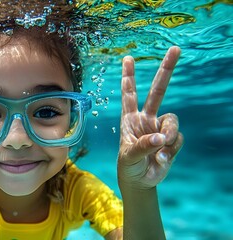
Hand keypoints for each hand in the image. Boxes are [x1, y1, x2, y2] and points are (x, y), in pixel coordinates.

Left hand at [118, 46, 183, 189]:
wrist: (140, 181)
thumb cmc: (129, 166)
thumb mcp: (129, 156)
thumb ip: (143, 146)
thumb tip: (161, 138)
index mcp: (130, 119)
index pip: (129, 94)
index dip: (129, 77)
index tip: (128, 59)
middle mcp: (146, 119)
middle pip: (158, 91)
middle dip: (166, 70)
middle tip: (175, 49)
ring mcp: (160, 128)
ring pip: (172, 122)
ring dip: (168, 136)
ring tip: (159, 151)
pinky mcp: (171, 140)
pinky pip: (177, 139)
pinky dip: (171, 150)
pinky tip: (161, 158)